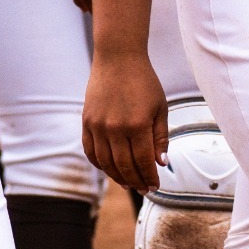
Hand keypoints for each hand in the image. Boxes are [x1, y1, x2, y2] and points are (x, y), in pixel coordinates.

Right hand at [82, 50, 167, 191]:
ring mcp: (98, 126)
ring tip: (129, 183)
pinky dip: (100, 164)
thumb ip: (160, 137)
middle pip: (124, 166)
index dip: (150, 177)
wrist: (118, 58)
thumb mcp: (160, 108)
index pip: (144, 162)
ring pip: (106, 163)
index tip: (155, 186)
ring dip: (118, 177)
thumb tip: (161, 163)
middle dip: (136, 181)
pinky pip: (91, 152)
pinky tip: (110, 169)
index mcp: (138, 125)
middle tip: (144, 189)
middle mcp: (115, 128)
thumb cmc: (144, 82)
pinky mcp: (87, 122)